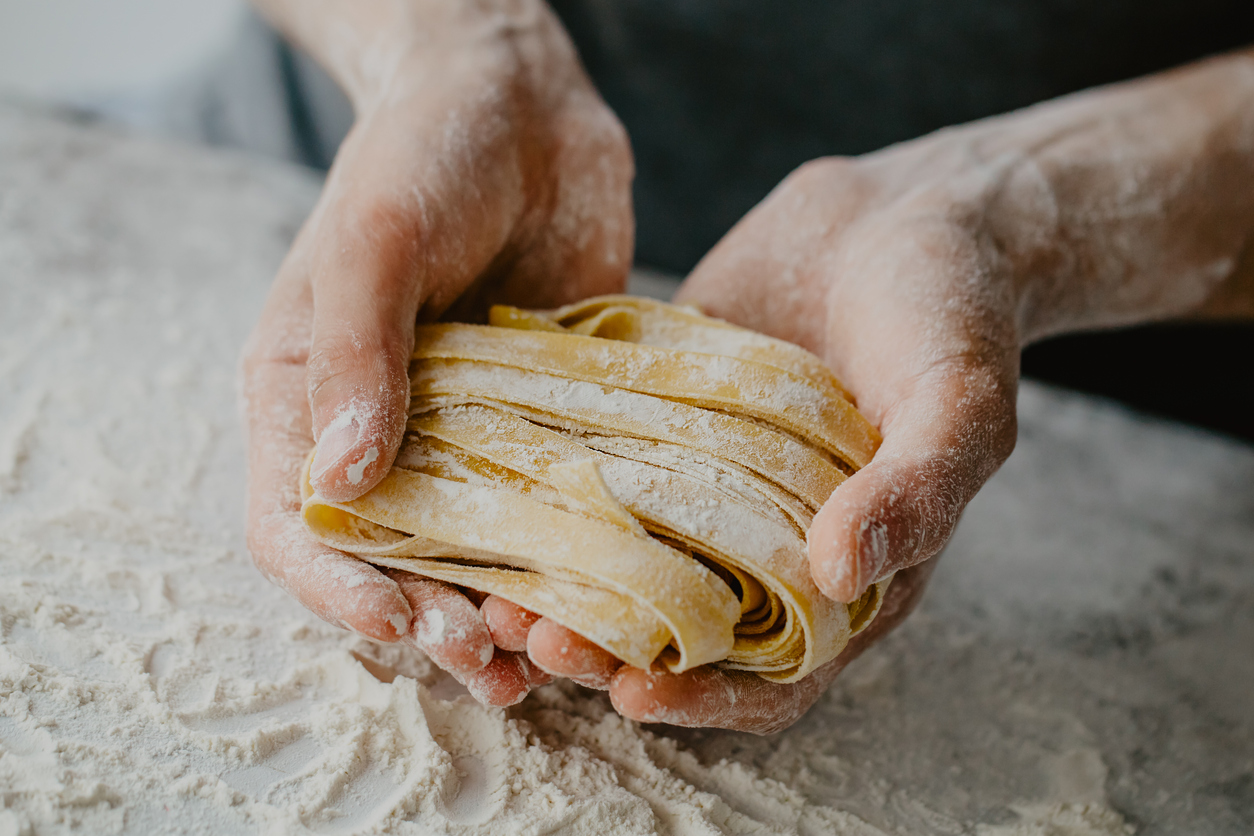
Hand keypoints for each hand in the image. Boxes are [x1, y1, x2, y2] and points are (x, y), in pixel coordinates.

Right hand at [239, 0, 631, 702]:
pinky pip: (546, 504)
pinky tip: (607, 588)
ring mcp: (463, 429)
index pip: (295, 524)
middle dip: (433, 624)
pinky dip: (567, 556)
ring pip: (470, 551)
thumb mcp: (377, 238)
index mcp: (303, 394)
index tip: (406, 626)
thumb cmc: (425, 151)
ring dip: (505, 610)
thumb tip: (341, 479)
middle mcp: (378, 427)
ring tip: (555, 657)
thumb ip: (354, 353)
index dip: (340, 591)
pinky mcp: (539, 418)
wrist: (523, 102)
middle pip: (387, 562)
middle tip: (500, 662)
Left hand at [529, 49, 1253, 730]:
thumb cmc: (956, 317)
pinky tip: (496, 489)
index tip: (633, 694)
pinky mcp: (663, 420)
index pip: (769, 675)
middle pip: (677, 631)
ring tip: (498, 589)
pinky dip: (554, 490)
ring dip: (563, 585)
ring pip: (625, 559)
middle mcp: (766, 543)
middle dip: (606, 650)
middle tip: (537, 640)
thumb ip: (917, 490)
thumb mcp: (960, 404)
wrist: (907, 215)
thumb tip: (840, 571)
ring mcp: (706, 483)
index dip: (704, 699)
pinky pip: (603, 468)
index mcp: (845, 573)